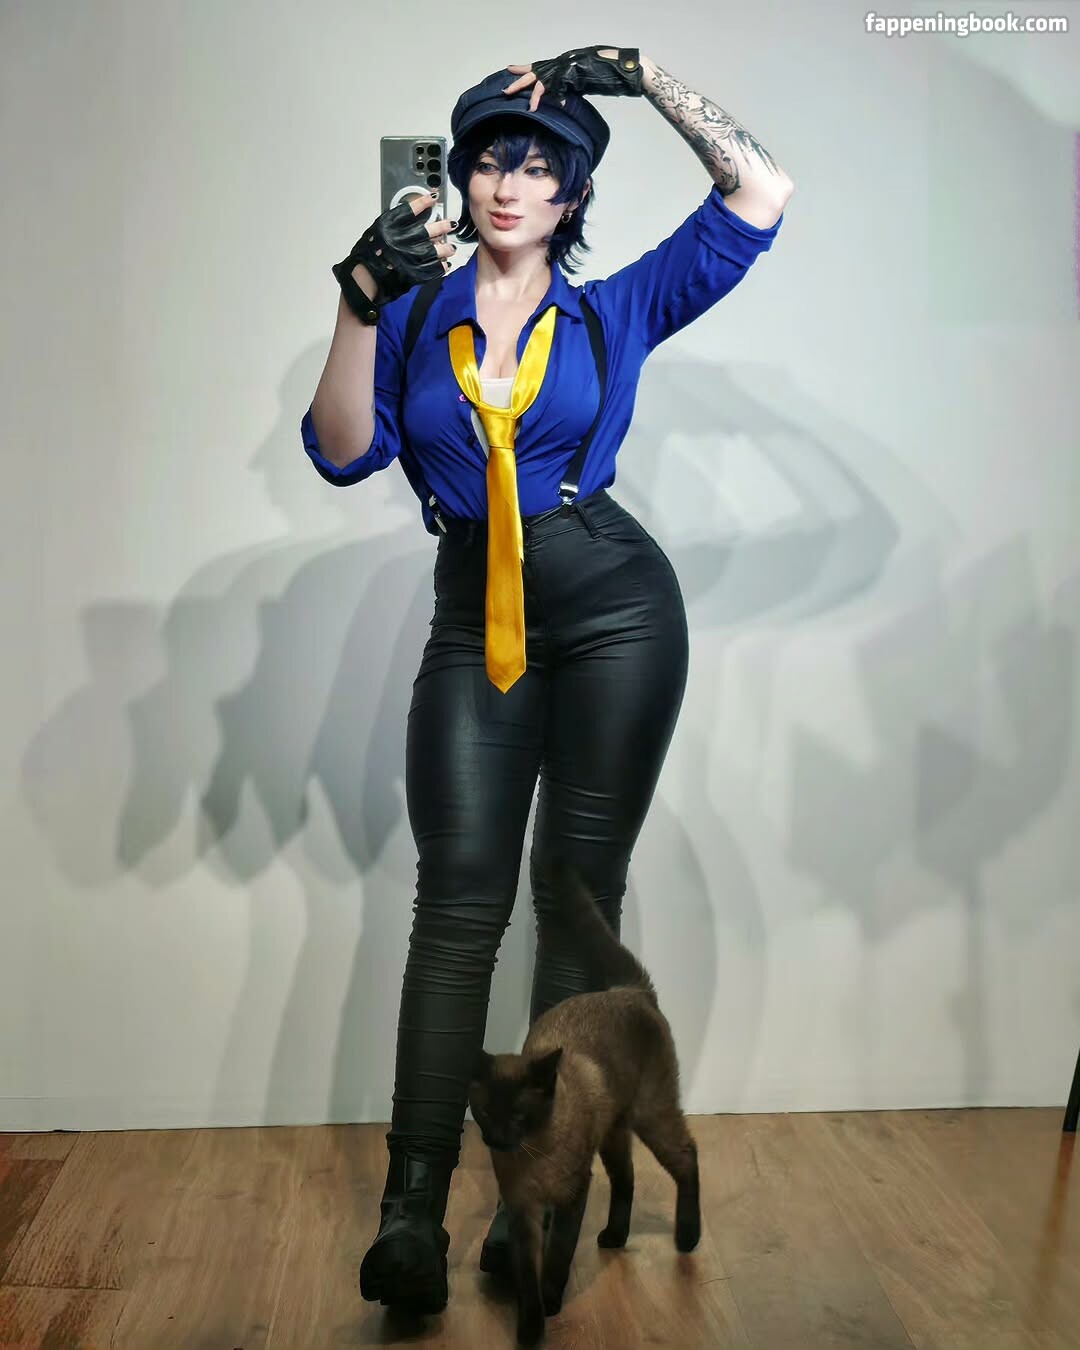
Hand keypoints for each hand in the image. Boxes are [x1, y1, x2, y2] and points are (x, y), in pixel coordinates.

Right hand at [336, 190, 457, 305]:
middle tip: (451, 224)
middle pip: (427, 230)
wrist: (364, 278)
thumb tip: (411, 216)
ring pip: (434, 250)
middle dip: (442, 226)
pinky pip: (432, 269)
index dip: (424, 202)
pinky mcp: (413, 274)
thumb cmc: (367, 254)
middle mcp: (400, 240)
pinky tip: (445, 264)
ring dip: (445, 248)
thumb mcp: (376, 231)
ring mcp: (408, 257)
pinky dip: (440, 266)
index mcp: (388, 227)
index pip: (409, 210)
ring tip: (451, 248)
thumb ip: (393, 224)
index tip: (434, 197)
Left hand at [503, 47, 642, 108]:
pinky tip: (533, 108)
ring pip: (538, 79)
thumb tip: (561, 98)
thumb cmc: (602, 74)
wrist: (615, 65)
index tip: (510, 69)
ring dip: (523, 89)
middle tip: (504, 89)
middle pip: (534, 73)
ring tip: (510, 96)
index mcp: (561, 66)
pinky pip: (551, 88)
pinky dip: (542, 98)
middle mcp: (559, 65)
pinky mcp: (566, 75)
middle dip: (518, 80)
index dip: (525, 69)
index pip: (540, 67)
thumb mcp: (581, 82)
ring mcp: (562, 69)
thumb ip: (569, 87)